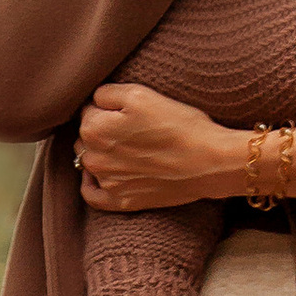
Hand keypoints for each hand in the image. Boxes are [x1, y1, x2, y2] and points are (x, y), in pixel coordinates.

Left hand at [77, 83, 243, 210]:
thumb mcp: (140, 94)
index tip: (129, 110)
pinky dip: (92, 184)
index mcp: (94, 129)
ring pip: (90, 162)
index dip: (108, 107)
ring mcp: (107, 183)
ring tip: (128, 149)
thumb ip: (106, 93)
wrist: (209, 162)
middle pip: (86, 138)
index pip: (88, 110)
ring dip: (101, 154)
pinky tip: (100, 176)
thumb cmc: (179, 126)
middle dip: (101, 131)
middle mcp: (94, 158)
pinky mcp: (122, 201)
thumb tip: (94, 101)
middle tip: (131, 128)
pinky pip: (92, 195)